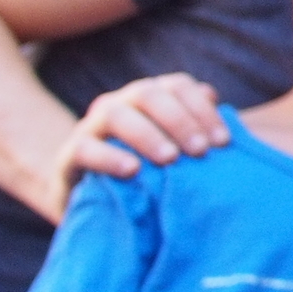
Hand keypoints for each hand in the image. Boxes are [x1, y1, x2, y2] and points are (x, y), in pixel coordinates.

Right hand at [51, 75, 227, 213]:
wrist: (96, 205)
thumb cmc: (149, 177)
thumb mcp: (176, 154)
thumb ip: (198, 132)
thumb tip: (222, 109)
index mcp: (147, 99)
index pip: (177, 86)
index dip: (202, 109)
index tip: (224, 142)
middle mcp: (119, 104)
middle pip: (148, 93)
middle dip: (179, 119)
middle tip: (200, 151)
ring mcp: (90, 127)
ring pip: (114, 114)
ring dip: (146, 133)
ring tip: (170, 159)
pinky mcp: (68, 156)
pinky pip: (84, 148)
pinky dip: (109, 157)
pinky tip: (133, 170)